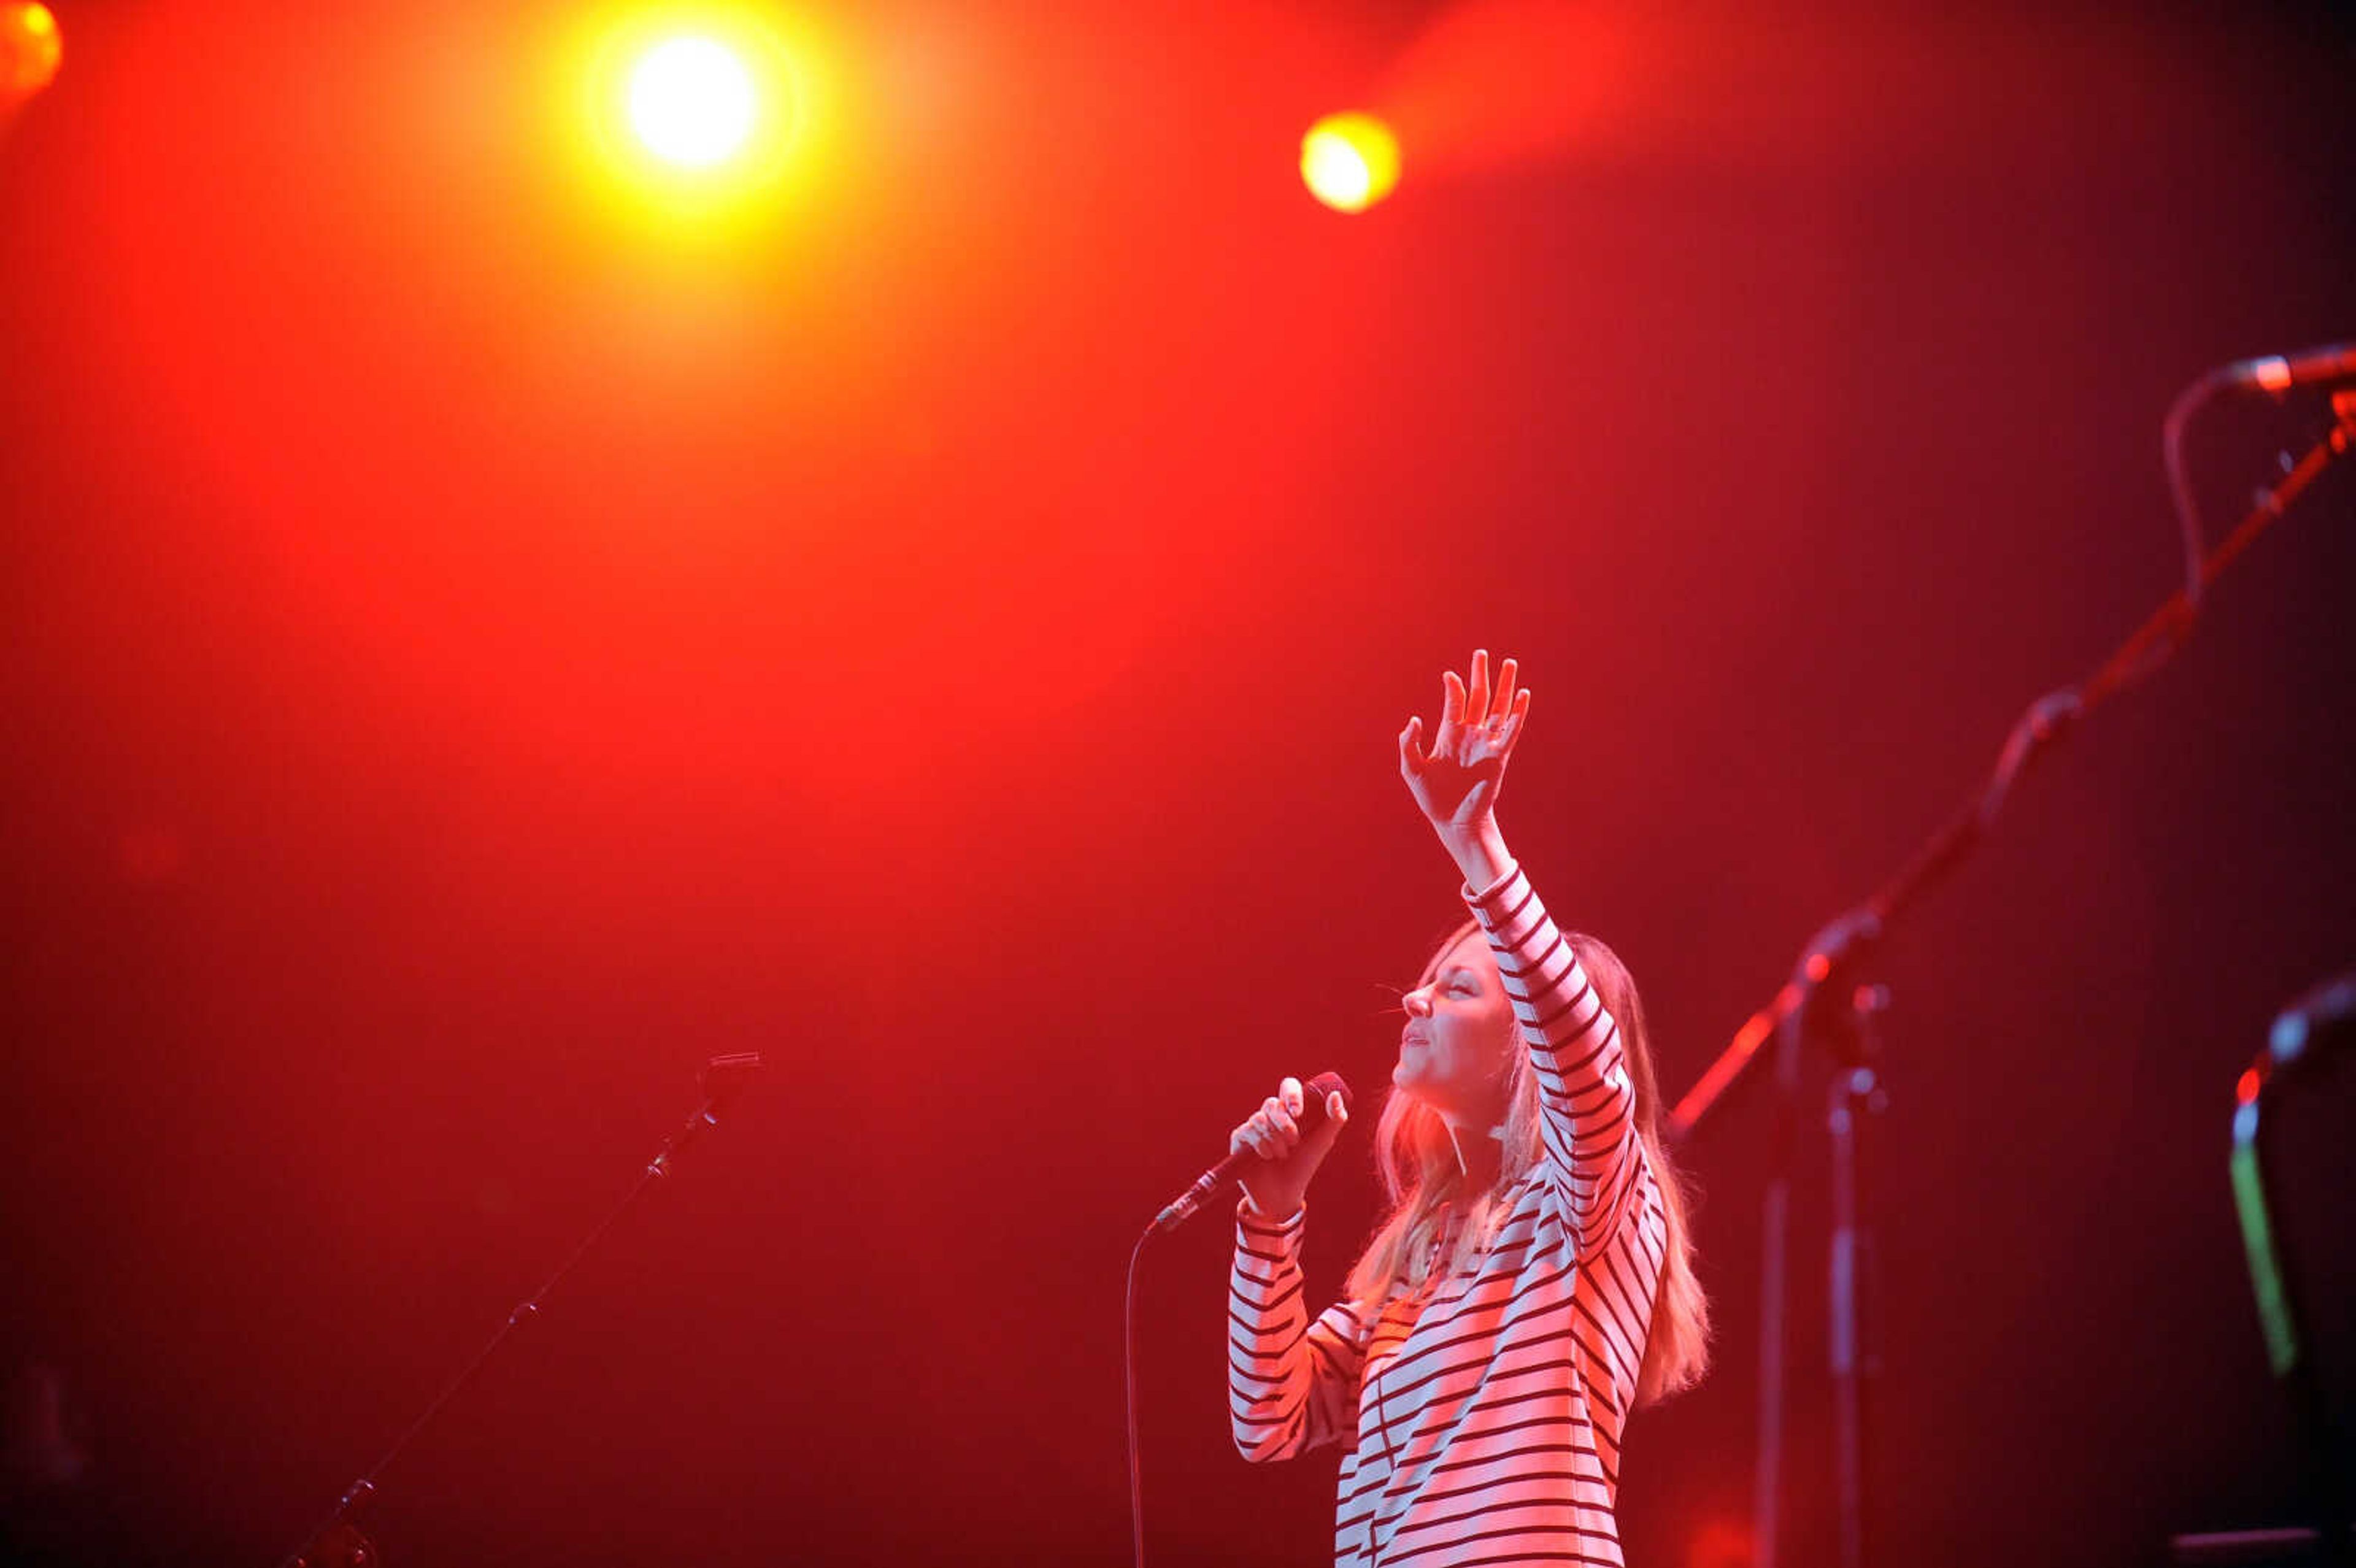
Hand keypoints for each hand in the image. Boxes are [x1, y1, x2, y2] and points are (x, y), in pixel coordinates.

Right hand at [1228, 1076, 1349, 1219]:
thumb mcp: (1323, 1141)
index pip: (1288, 1087)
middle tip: (1293, 1142)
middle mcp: (1270, 1115)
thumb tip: (1335, 1095)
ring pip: (1260, 1118)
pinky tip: (1266, 1157)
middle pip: (1272, 1103)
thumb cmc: (1304, 1165)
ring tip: (1281, 1155)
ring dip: (1274, 1139)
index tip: (1299, 1113)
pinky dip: (1260, 1145)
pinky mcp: (1240, 1139)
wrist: (1284, 1193)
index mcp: (1290, 1111)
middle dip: (1285, 1123)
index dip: (1292, 1095)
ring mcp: (1254, 1126)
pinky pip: (1247, 1131)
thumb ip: (1335, 1118)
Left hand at [1399, 650, 1528, 862]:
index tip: (1449, 676)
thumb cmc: (1431, 796)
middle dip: (1480, 675)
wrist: (1453, 820)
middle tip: (1482, 653)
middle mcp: (1469, 734)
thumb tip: (1414, 720)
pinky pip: (1509, 731)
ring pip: (1497, 708)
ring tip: (1510, 664)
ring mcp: (1485, 744)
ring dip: (1504, 687)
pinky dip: (1517, 714)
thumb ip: (1408, 744)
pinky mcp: (1498, 757)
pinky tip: (1523, 695)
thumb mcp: (1412, 769)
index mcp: (1448, 734)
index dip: (1452, 687)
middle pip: (1478, 697)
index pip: (1454, 702)